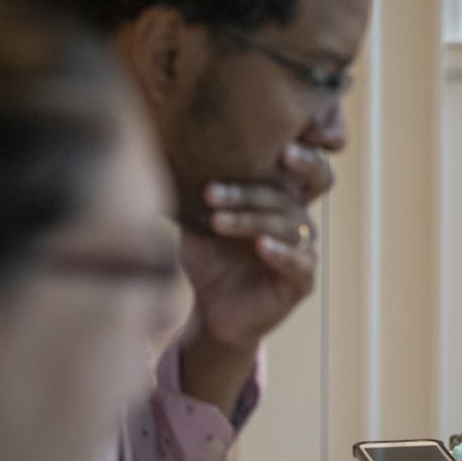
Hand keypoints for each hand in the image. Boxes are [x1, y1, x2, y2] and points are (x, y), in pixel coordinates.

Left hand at [178, 142, 332, 352]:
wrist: (213, 313)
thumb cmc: (209, 262)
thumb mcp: (197, 226)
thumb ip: (191, 196)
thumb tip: (158, 157)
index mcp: (279, 202)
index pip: (302, 172)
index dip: (304, 158)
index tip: (281, 147)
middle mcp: (297, 223)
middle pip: (284, 199)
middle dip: (250, 193)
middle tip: (213, 192)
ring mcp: (304, 252)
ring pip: (287, 228)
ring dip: (251, 221)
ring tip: (218, 221)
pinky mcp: (302, 283)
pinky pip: (298, 264)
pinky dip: (281, 253)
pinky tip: (261, 246)